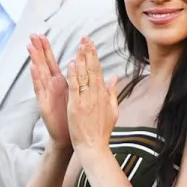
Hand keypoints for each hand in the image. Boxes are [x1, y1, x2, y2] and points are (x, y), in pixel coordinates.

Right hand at [28, 34, 69, 150]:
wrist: (69, 135)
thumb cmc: (73, 116)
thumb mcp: (78, 94)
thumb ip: (80, 80)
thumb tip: (82, 66)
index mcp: (60, 82)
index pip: (52, 62)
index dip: (47, 49)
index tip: (42, 35)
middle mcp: (51, 86)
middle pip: (43, 64)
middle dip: (38, 50)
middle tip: (32, 35)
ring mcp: (46, 94)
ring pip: (40, 74)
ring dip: (35, 60)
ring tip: (30, 47)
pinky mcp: (44, 104)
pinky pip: (40, 89)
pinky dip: (36, 78)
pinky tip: (33, 68)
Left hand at [66, 37, 118, 151]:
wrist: (94, 147)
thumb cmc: (102, 131)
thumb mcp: (112, 110)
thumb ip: (112, 92)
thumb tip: (115, 77)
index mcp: (103, 95)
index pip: (98, 71)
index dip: (94, 56)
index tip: (91, 44)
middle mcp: (95, 96)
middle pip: (92, 70)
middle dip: (88, 53)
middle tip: (85, 39)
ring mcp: (86, 101)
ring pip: (84, 76)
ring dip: (81, 60)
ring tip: (78, 46)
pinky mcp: (76, 107)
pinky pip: (75, 88)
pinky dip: (73, 76)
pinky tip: (70, 65)